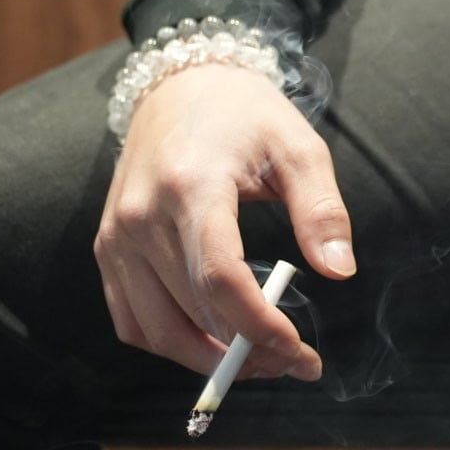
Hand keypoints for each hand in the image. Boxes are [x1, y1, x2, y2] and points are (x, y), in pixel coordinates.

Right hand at [94, 63, 354, 379]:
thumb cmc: (248, 116)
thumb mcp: (299, 148)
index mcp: (191, 189)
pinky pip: (131, 319)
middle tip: (295, 364)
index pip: (221, 279)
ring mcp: (116, 237)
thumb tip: (341, 271)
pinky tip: (215, 343)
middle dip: (248, 351)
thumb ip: (322, 210)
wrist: (182, 85)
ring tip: (262, 361)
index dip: (260, 327)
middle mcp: (141, 218)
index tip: (301, 353)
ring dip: (208, 359)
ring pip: (155, 330)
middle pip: (192, 312)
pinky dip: (170, 344)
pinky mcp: (108, 248)